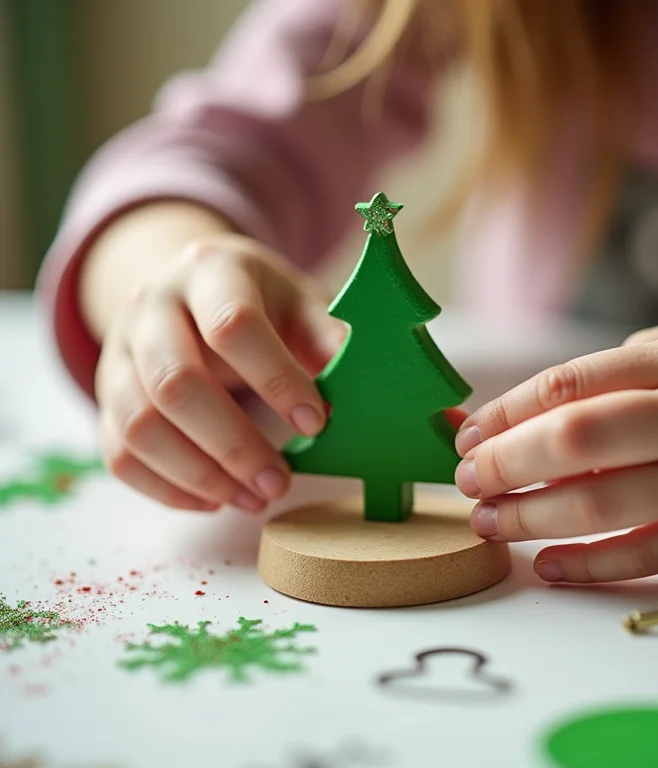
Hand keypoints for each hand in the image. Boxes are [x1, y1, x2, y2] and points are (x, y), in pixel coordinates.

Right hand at [95, 233, 345, 511]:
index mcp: (209, 270)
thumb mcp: (299, 301)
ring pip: (139, 425)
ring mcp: (119, 351)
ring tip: (254, 498)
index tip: (315, 424)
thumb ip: (327, 337)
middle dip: (233, 443)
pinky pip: (120, 453)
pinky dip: (167, 488)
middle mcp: (151, 305)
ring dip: (201, 475)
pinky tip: (215, 500)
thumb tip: (358, 393)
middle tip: (279, 482)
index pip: (232, 325)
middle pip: (175, 382)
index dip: (275, 380)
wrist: (192, 290)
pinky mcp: (107, 395)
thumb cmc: (259, 301)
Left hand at [454, 318, 657, 582]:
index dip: (503, 413)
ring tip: (487, 518)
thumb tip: (507, 420)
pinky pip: (649, 556)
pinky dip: (588, 564)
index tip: (468, 434)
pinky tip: (545, 561)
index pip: (566, 386)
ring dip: (528, 516)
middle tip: (466, 479)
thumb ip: (602, 379)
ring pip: (601, 506)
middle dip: (503, 464)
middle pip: (575, 443)